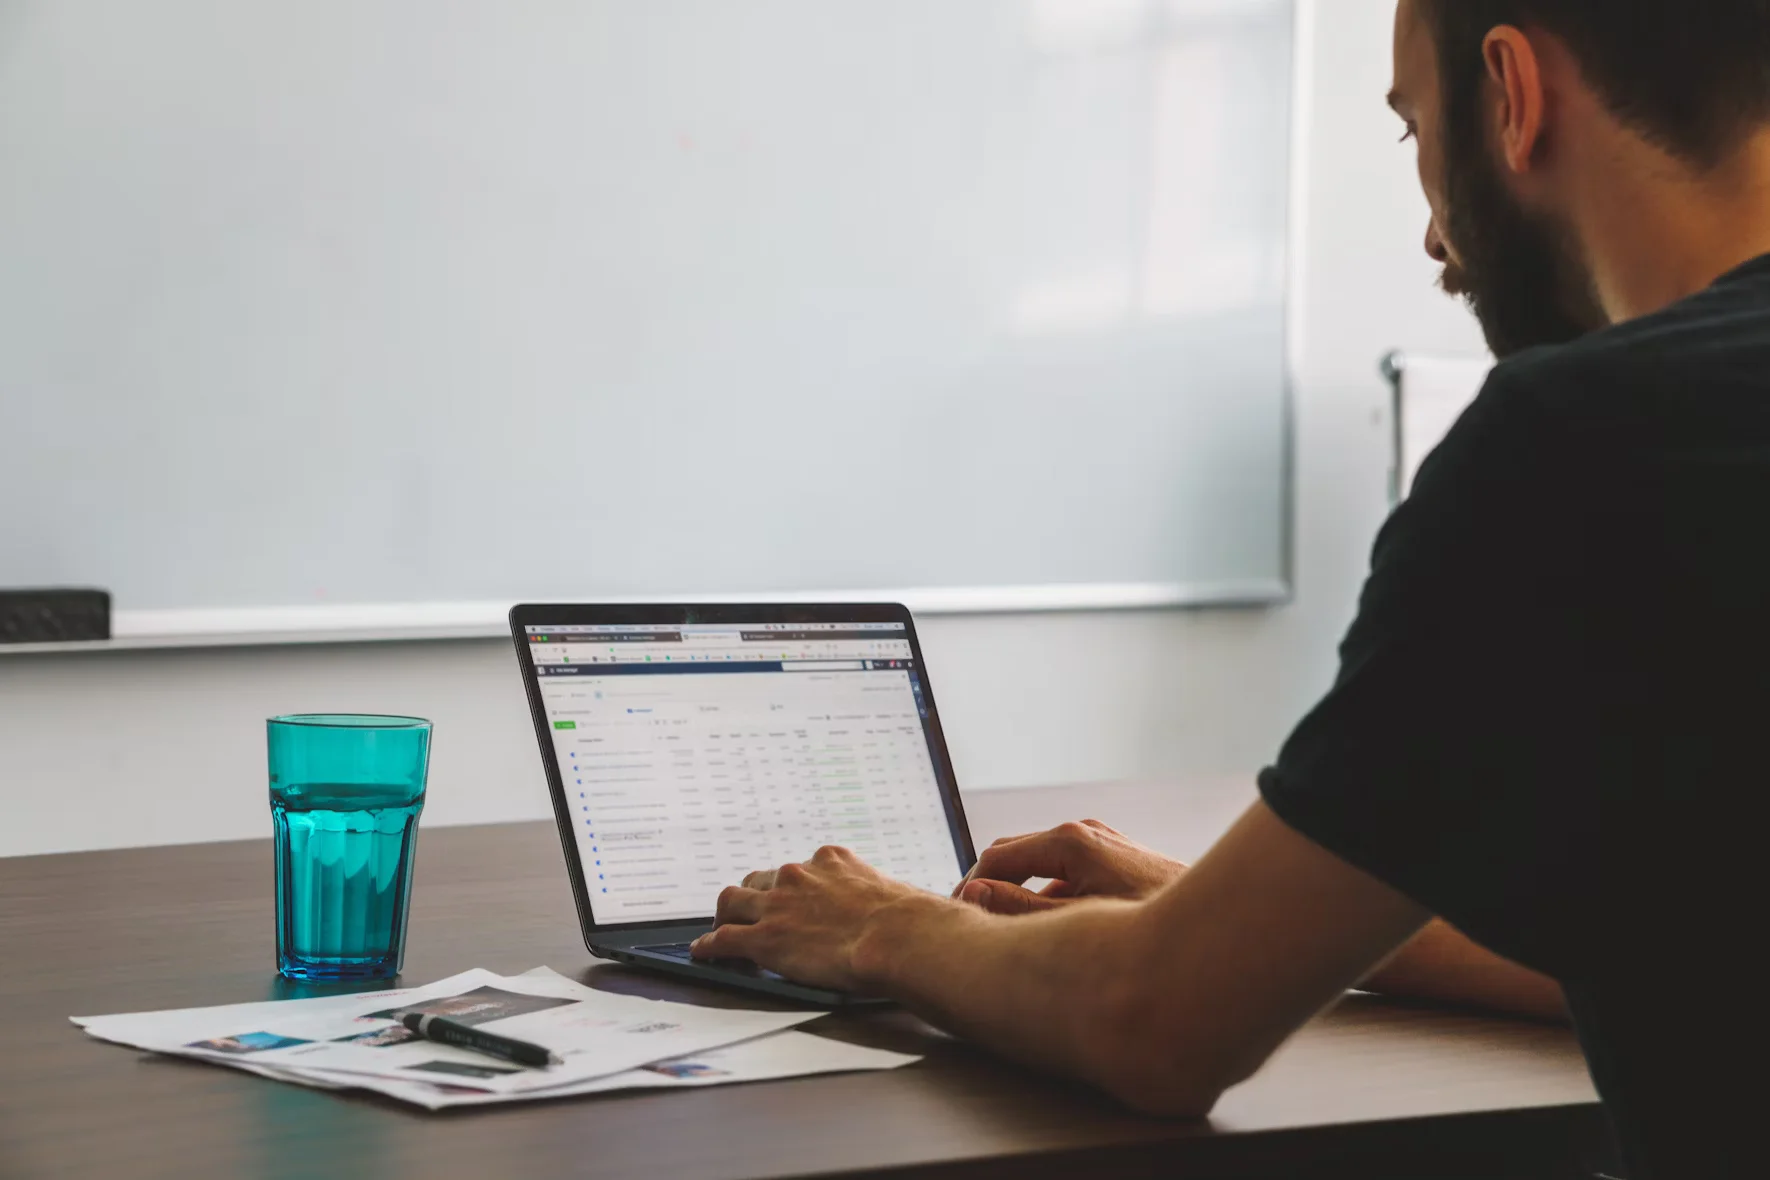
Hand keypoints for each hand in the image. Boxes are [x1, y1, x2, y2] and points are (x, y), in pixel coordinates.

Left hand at [689, 845, 940, 991]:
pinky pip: (724, 939)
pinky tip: (703, 952)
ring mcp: (777, 905)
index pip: (799, 869)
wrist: (899, 938)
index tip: (793, 898)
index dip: (792, 888)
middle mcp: (799, 874)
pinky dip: (709, 945)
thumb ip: (894, 897)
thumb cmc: (913, 922)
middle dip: (755, 896)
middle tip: (753, 913)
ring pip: (733, 902)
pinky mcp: (764, 938)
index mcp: (831, 860)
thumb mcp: (902, 894)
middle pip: (760, 880)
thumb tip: (942, 898)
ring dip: (726, 915)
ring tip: (720, 929)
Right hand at [956, 819, 1185, 914]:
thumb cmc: (1155, 926)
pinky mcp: (1122, 860)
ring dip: (1023, 896)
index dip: (969, 888)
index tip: (955, 918)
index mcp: (1070, 841)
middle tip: (974, 927)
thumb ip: (1019, 910)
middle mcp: (1087, 834)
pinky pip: (1072, 874)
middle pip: (1016, 854)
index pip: (996, 857)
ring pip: (1045, 866)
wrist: (1227, 928)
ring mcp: (1107, 844)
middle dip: (991, 887)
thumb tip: (974, 894)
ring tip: (1014, 937)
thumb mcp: (1077, 923)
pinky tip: (1060, 935)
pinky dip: (1054, 898)